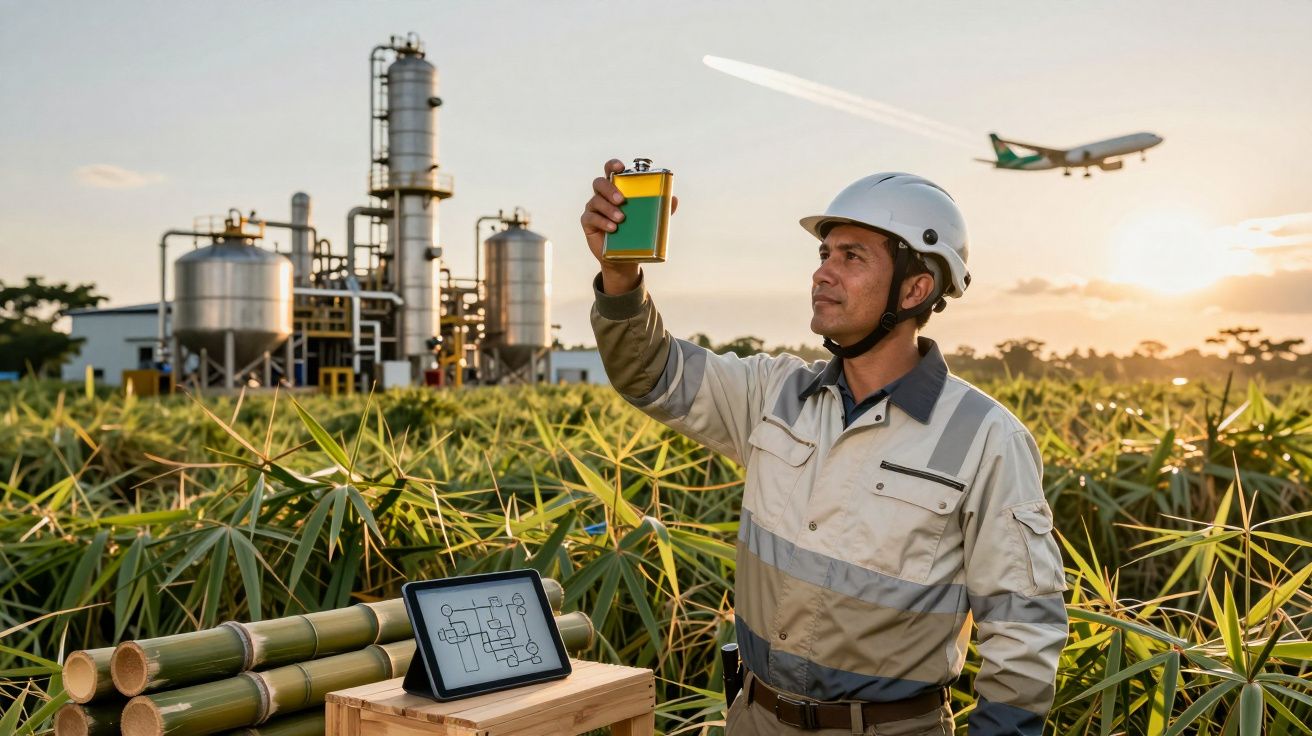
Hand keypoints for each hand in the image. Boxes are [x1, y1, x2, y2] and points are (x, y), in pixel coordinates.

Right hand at [580, 158, 677, 293]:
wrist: (624, 259)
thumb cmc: (636, 233)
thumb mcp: (650, 220)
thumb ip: (660, 209)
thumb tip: (673, 199)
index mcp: (616, 189)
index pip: (610, 171)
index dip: (613, 165)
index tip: (620, 167)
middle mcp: (603, 196)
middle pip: (599, 183)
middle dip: (610, 189)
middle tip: (622, 200)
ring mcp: (594, 209)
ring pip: (595, 200)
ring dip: (608, 208)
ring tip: (621, 219)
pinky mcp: (588, 223)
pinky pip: (591, 218)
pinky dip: (602, 222)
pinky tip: (613, 228)